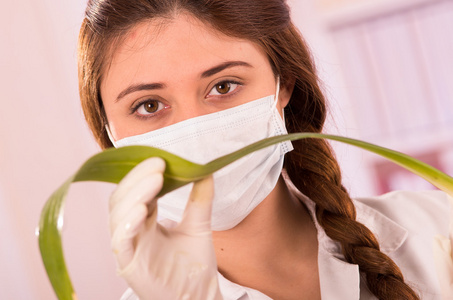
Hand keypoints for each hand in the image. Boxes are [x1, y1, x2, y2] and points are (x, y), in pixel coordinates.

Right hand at [109, 157, 222, 299]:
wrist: (198, 298)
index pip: (136, 190)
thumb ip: (199, 200)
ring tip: (155, 181)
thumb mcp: (198, 226)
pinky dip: (127, 225)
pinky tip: (142, 211)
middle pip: (122, 198)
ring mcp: (129, 247)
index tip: (161, 160)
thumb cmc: (194, 266)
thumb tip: (206, 171)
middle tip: (158, 166)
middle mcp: (133, 230)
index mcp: (146, 220)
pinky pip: (120, 242)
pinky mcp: (129, 265)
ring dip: (134, 196)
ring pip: (118, 216)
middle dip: (137, 179)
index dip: (144, 174)